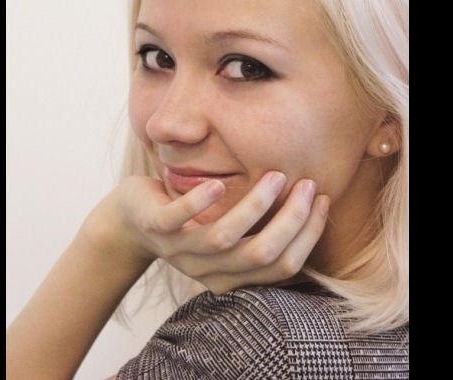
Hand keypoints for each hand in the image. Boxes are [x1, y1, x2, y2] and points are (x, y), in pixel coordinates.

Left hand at [97, 171, 329, 294]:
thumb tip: (310, 206)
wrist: (130, 222)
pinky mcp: (157, 227)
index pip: (283, 266)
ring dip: (256, 206)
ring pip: (226, 237)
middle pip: (262, 255)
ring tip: (276, 176)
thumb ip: (260, 229)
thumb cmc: (190, 221)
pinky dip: (201, 202)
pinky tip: (222, 183)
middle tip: (307, 185)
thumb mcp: (228, 231)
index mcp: (233, 276)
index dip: (307, 235)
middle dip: (292, 220)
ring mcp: (181, 250)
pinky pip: (179, 218)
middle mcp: (209, 270)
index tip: (322, 200)